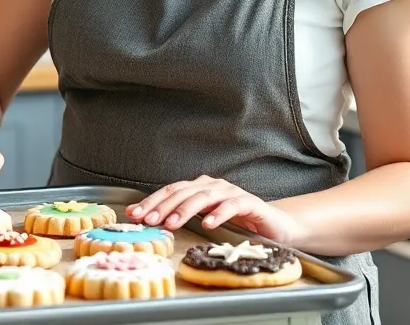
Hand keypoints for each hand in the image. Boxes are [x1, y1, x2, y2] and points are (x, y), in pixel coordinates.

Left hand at [125, 175, 301, 244]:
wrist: (274, 224)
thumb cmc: (237, 222)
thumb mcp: (204, 219)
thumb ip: (180, 216)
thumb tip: (147, 218)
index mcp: (200, 187)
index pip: (171, 191)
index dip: (152, 201)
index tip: (134, 214)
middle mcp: (213, 185)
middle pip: (183, 191)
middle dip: (163, 205)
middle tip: (148, 220)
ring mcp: (231, 192)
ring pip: (204, 197)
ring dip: (185, 210)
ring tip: (172, 223)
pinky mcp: (249, 203)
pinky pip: (232, 206)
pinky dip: (219, 214)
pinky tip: (209, 224)